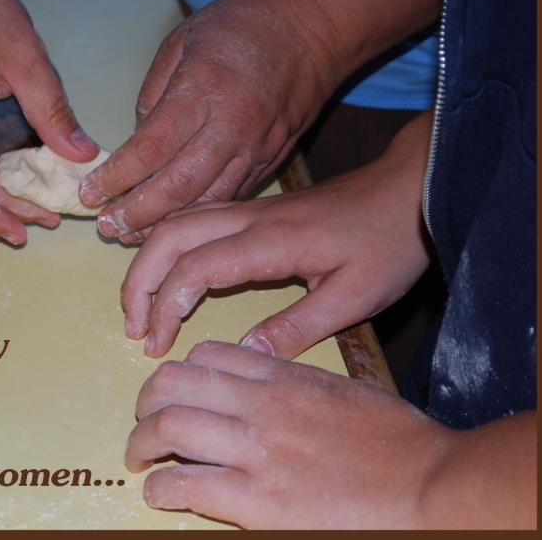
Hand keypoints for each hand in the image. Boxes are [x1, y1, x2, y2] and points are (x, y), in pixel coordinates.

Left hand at [80, 0, 337, 241]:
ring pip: (207, 202)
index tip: (89, 193)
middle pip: (179, 186)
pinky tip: (174, 225)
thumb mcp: (182, 42)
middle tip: (107, 227)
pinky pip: (231, 198)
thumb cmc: (240, 25)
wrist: (312, 26)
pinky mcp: (272, 162)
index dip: (117, 177)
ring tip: (133, 236)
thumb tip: (135, 146)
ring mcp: (256, 149)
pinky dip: (200, 217)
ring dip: (167, 225)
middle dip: (138, 213)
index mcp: (203, 90)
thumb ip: (154, 96)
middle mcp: (232, 127)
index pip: (151, 147)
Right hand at [120, 112, 432, 357]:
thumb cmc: (388, 243)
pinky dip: (165, 244)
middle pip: (168, 235)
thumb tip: (244, 351)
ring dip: (147, 260)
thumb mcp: (354, 297)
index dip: (165, 306)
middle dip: (138, 280)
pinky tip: (165, 270)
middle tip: (132, 325)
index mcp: (270, 241)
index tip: (154, 344)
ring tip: (139, 305)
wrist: (409, 189)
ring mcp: (249, 208)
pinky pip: (193, 218)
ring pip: (176, 222)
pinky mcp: (255, 209)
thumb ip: (296, 327)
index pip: (194, 268)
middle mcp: (249, 218)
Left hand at [125, 340, 454, 528]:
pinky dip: (160, 489)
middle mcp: (260, 406)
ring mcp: (255, 451)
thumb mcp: (343, 390)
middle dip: (147, 400)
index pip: (207, 354)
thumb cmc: (398, 441)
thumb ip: (297, 381)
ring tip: (138, 456)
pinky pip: (183, 486)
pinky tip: (159, 493)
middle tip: (144, 419)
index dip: (181, 368)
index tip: (176, 388)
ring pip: (168, 427)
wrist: (429, 486)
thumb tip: (269, 383)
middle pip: (174, 382)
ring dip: (141, 441)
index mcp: (283, 377)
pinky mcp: (255, 501)